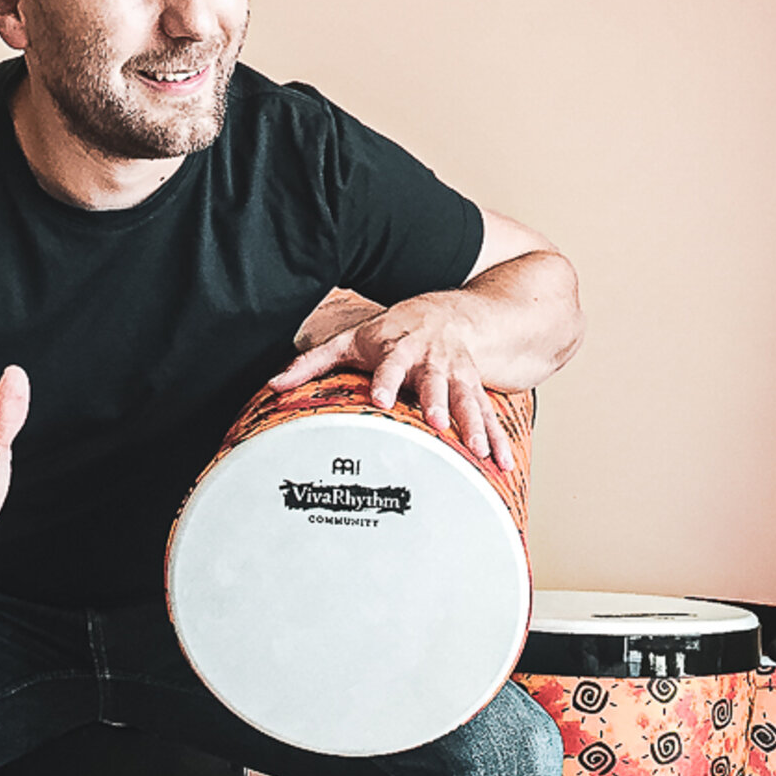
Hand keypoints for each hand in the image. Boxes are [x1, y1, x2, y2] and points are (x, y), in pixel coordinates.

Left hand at [270, 293, 516, 471]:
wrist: (448, 311)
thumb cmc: (391, 331)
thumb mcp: (349, 339)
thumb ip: (312, 362)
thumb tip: (272, 385)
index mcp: (399, 349)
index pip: (391, 365)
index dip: (387, 382)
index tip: (381, 400)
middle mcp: (432, 360)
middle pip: (437, 382)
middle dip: (440, 403)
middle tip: (439, 426)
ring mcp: (459, 374)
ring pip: (469, 399)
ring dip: (475, 425)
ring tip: (479, 452)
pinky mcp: (476, 389)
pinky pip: (490, 415)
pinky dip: (498, 439)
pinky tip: (502, 464)